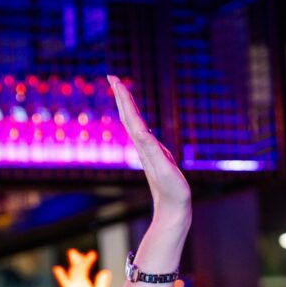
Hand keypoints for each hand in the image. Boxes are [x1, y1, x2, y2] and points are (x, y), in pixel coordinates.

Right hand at [52, 249, 110, 286]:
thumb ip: (102, 283)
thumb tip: (104, 272)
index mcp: (84, 282)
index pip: (84, 268)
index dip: (87, 260)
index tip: (92, 254)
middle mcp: (78, 283)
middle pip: (77, 268)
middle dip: (76, 260)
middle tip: (73, 252)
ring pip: (74, 273)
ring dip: (73, 264)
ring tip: (72, 254)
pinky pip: (65, 284)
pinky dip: (61, 277)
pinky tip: (57, 269)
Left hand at [108, 75, 190, 218]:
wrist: (172, 208)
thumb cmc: (170, 190)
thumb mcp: (162, 168)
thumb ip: (151, 150)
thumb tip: (140, 132)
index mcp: (143, 145)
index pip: (130, 116)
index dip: (123, 97)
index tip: (114, 79)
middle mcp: (142, 145)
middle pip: (129, 116)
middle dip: (121, 96)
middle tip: (113, 77)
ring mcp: (148, 151)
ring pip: (134, 123)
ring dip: (128, 106)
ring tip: (122, 92)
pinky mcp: (155, 156)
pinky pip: (143, 133)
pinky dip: (139, 121)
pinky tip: (138, 120)